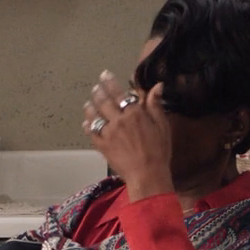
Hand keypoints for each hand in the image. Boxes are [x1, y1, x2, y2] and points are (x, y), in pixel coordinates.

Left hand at [82, 71, 173, 200]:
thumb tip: (156, 86)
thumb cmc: (159, 151)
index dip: (111, 82)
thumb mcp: (162, 126)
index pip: (119, 93)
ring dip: (90, 107)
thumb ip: (155, 105)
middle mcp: (118, 121)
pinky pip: (91, 132)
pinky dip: (88, 126)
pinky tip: (86, 122)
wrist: (147, 174)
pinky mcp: (102, 146)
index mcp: (134, 114)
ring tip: (88, 102)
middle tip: (95, 87)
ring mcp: (108, 133)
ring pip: (95, 116)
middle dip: (98, 92)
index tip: (105, 75)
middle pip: (104, 102)